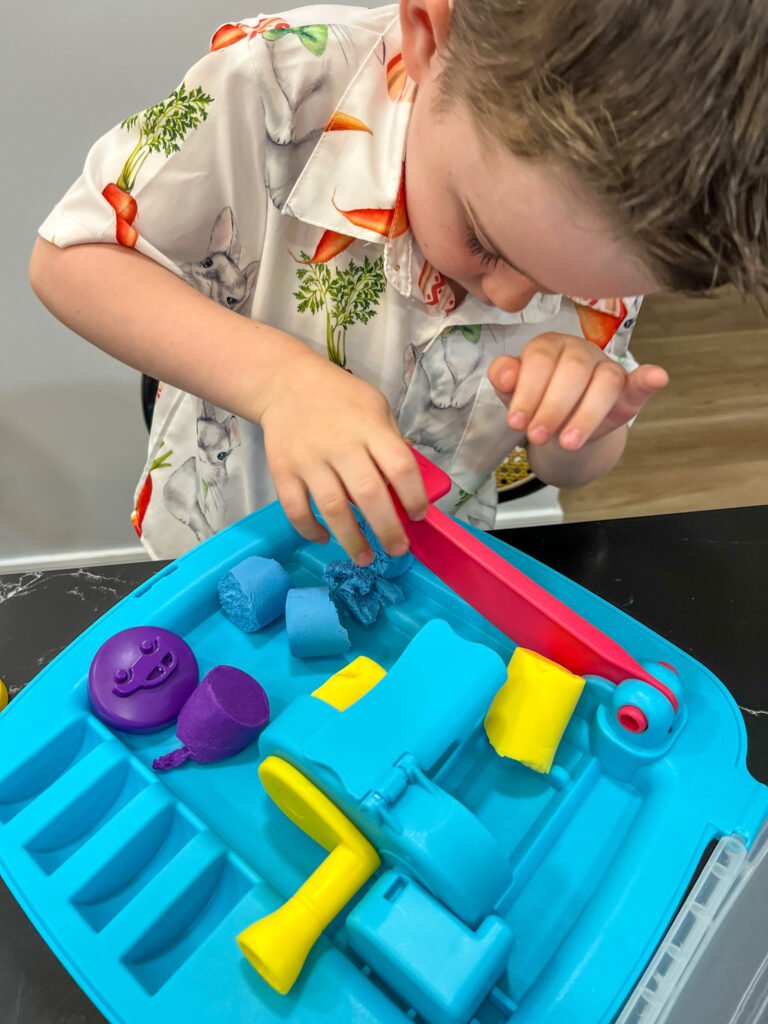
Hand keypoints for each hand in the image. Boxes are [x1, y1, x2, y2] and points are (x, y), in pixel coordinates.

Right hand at [259, 349, 427, 564]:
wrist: (285, 383)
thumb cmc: (340, 398)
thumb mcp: (375, 406)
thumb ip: (390, 442)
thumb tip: (406, 486)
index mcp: (369, 428)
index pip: (400, 466)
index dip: (414, 496)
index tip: (419, 516)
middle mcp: (340, 446)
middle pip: (368, 494)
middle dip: (387, 529)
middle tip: (397, 550)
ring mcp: (309, 460)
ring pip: (332, 508)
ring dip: (351, 540)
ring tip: (365, 559)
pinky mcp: (283, 471)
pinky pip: (296, 509)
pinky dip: (310, 529)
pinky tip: (325, 538)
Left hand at [488, 333, 667, 449]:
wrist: (560, 426)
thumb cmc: (537, 402)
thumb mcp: (513, 395)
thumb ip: (505, 380)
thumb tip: (504, 374)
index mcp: (548, 346)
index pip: (539, 361)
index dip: (527, 392)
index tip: (515, 423)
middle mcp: (578, 350)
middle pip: (572, 370)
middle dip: (553, 406)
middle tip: (537, 437)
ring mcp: (605, 366)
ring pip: (604, 382)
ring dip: (587, 414)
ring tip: (568, 443)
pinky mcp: (628, 387)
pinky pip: (640, 380)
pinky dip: (649, 379)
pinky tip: (658, 377)